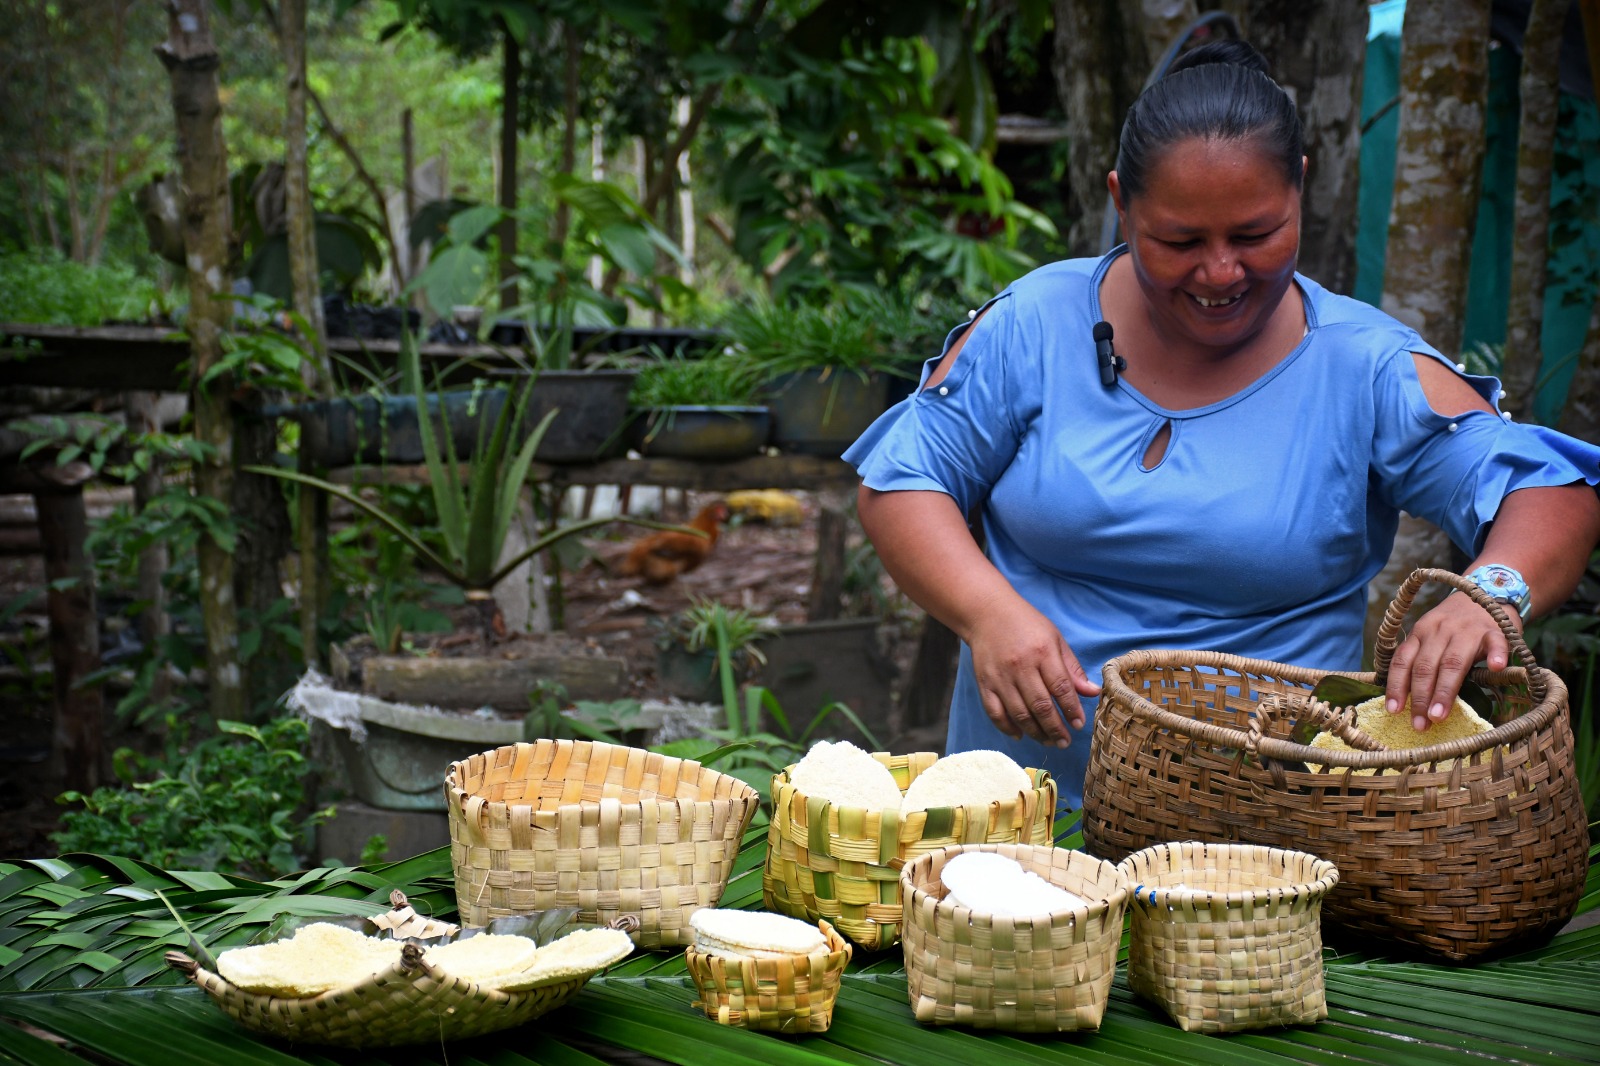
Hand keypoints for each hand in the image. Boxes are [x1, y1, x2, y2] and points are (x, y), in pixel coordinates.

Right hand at [964, 596, 1098, 747]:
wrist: (987, 613)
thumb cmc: (1026, 625)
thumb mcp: (1055, 639)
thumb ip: (1072, 668)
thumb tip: (1093, 693)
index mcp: (1042, 652)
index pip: (1061, 688)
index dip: (1072, 709)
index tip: (1079, 725)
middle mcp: (1021, 666)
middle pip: (1041, 706)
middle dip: (1055, 729)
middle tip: (1065, 742)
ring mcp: (1000, 677)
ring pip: (1019, 714)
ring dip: (1035, 732)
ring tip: (1048, 741)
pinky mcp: (984, 683)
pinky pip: (995, 712)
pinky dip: (1007, 728)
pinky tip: (1020, 735)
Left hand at [1383, 591, 1519, 731]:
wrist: (1488, 592)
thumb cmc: (1456, 627)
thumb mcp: (1433, 638)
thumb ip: (1423, 662)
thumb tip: (1410, 703)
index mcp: (1421, 633)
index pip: (1403, 661)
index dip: (1397, 687)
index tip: (1393, 711)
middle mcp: (1440, 630)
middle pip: (1426, 666)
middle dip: (1420, 698)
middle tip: (1419, 725)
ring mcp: (1468, 629)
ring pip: (1453, 661)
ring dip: (1444, 690)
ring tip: (1439, 715)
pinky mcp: (1496, 629)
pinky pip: (1495, 642)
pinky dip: (1495, 654)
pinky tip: (1495, 668)